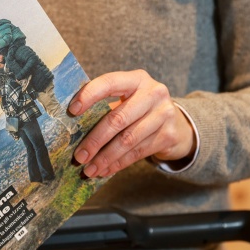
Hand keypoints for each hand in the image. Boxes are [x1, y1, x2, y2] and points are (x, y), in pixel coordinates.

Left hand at [68, 70, 194, 177]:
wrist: (177, 123)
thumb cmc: (140, 109)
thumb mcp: (128, 98)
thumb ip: (105, 104)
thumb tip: (72, 125)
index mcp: (137, 79)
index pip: (110, 83)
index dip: (90, 95)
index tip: (72, 111)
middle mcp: (153, 94)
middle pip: (118, 119)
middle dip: (95, 140)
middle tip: (79, 156)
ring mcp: (163, 115)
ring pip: (128, 140)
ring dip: (105, 158)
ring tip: (89, 170)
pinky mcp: (168, 135)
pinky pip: (137, 153)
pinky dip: (118, 164)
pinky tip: (105, 170)